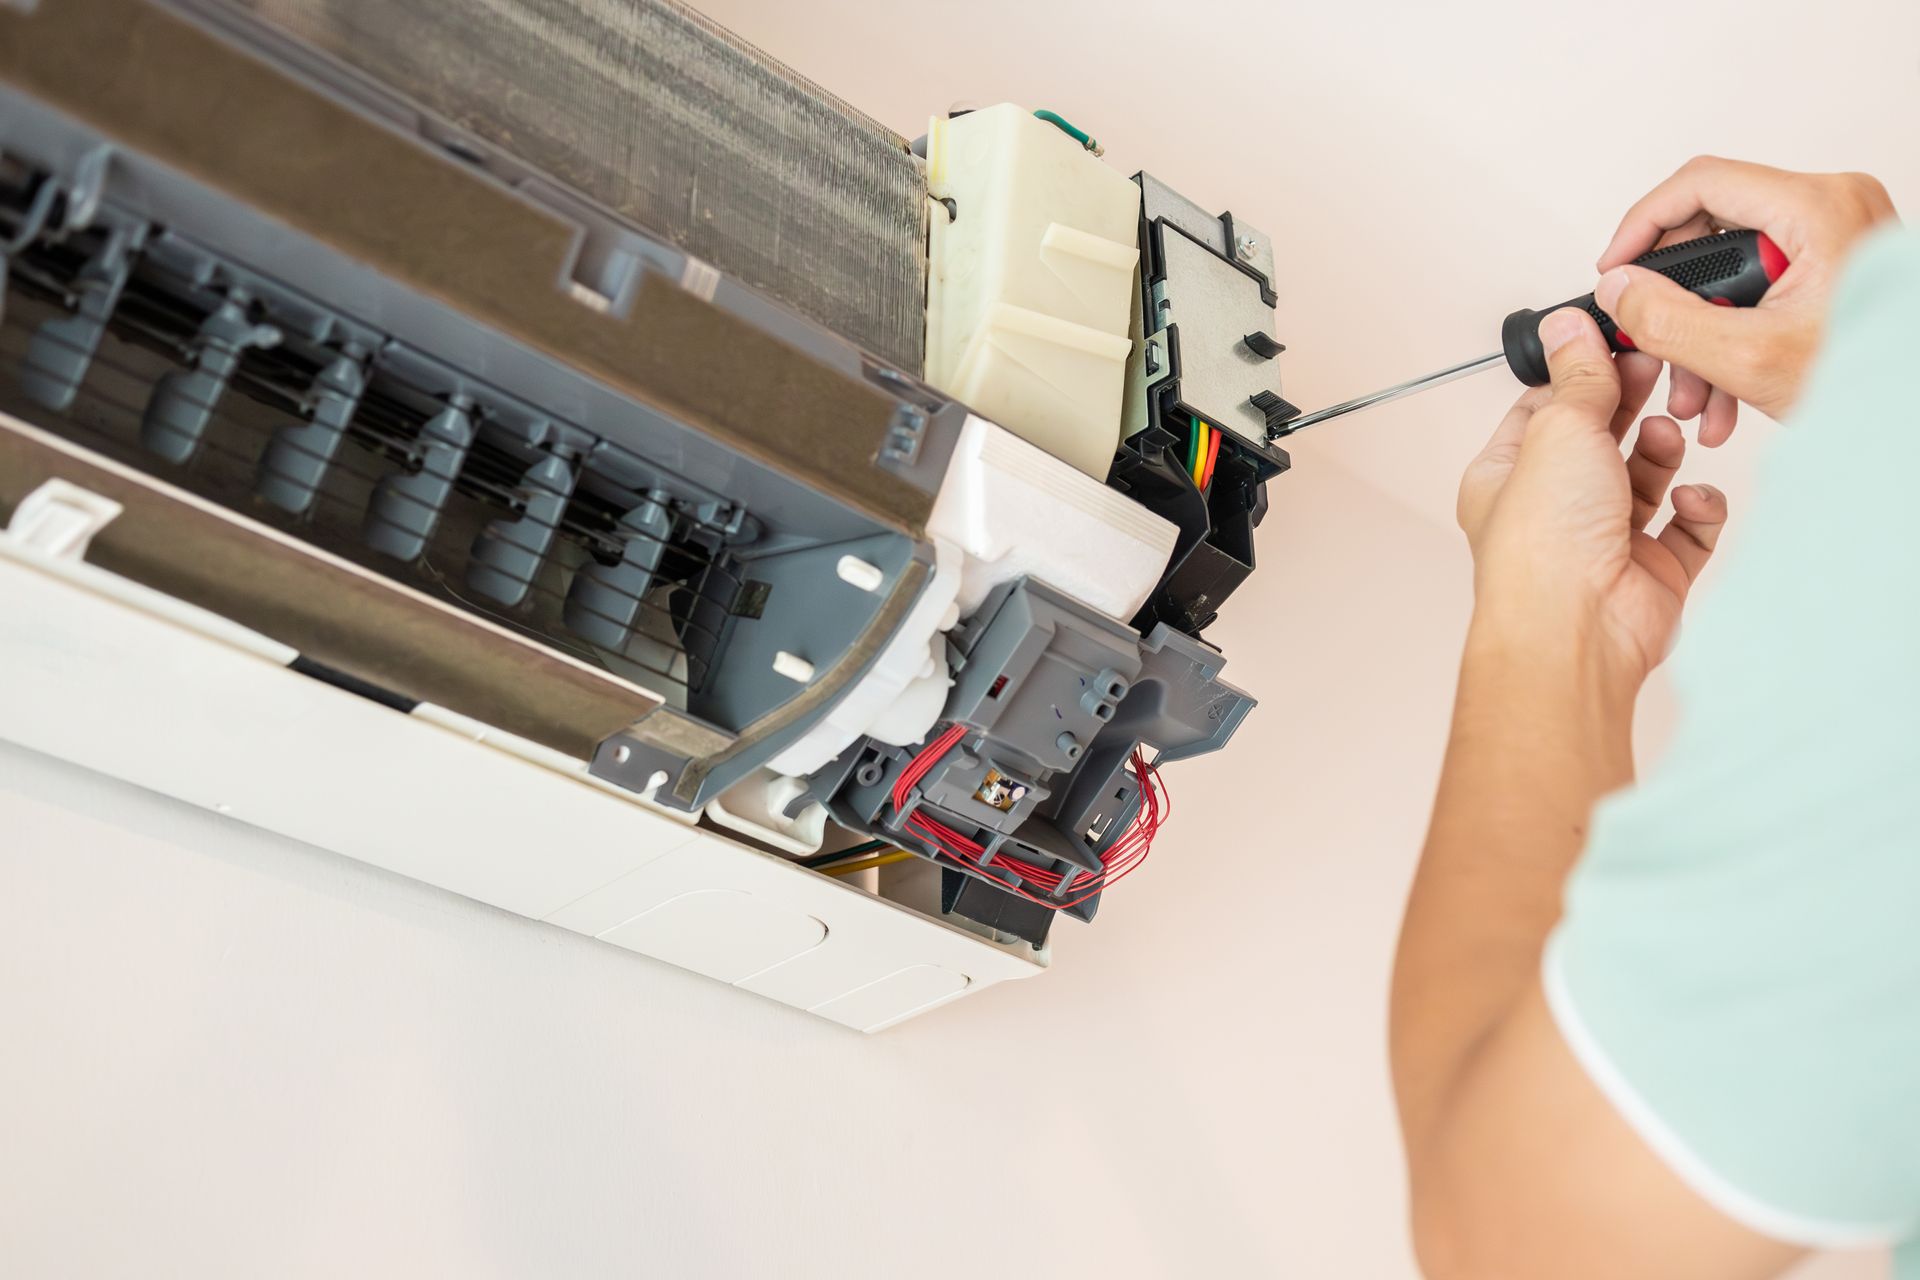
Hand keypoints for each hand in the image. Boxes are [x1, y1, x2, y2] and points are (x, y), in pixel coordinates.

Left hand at [1458, 308, 1727, 686]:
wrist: (1577, 630)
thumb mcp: (1557, 430)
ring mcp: (1603, 541)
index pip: (1543, 409)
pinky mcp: (1651, 572)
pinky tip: (1689, 500)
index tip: (1618, 341)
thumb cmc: (1544, 543)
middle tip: (1655, 370)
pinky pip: (1687, 528)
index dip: (1582, 372)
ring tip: (1663, 439)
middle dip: (1630, 404)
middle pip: (1600, 438)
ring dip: (1661, 452)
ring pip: (1646, 478)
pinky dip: (1697, 508)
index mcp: (1507, 476)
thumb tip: (1568, 326)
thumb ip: (1575, 376)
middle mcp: (1552, 509)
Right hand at [1593, 156, 1897, 445]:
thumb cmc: (1873, 382)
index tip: (1614, 271)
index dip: (1641, 226)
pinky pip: (1761, 286)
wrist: (1914, 416)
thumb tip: (1617, 290)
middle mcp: (1831, 206)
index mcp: (1818, 207)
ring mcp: (1835, 232)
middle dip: (1674, 301)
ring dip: (1700, 331)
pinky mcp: (1833, 263)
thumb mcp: (1748, 358)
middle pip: (1712, 228)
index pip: (1699, 184)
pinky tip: (1723, 391)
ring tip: (1692, 394)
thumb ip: (1667, 320)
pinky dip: (1733, 334)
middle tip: (1649, 342)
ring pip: (1732, 267)